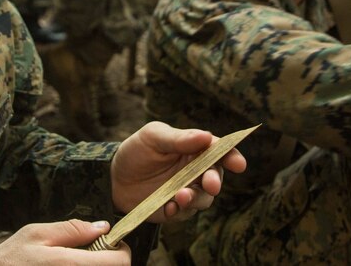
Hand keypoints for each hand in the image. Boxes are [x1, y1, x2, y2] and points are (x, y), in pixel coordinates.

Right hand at [0, 220, 129, 263]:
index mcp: (70, 265)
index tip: (108, 244)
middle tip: (86, 253)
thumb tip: (102, 227)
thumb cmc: (7, 262)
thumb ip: (71, 230)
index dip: (119, 250)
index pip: (121, 262)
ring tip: (71, 264)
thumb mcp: (35, 234)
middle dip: (106, 261)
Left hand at [110, 121, 246, 223]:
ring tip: (181, 196)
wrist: (112, 178)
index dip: (232, 156)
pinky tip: (169, 207)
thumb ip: (179, 138)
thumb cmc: (136, 151)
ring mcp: (187, 190)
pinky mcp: (176, 209)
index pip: (219, 151)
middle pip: (215, 176)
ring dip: (196, 198)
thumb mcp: (153, 137)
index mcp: (194, 148)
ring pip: (203, 198)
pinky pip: (185, 213)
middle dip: (215, 181)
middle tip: (210, 184)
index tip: (238, 164)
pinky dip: (180, 211)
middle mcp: (195, 170)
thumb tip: (206, 136)